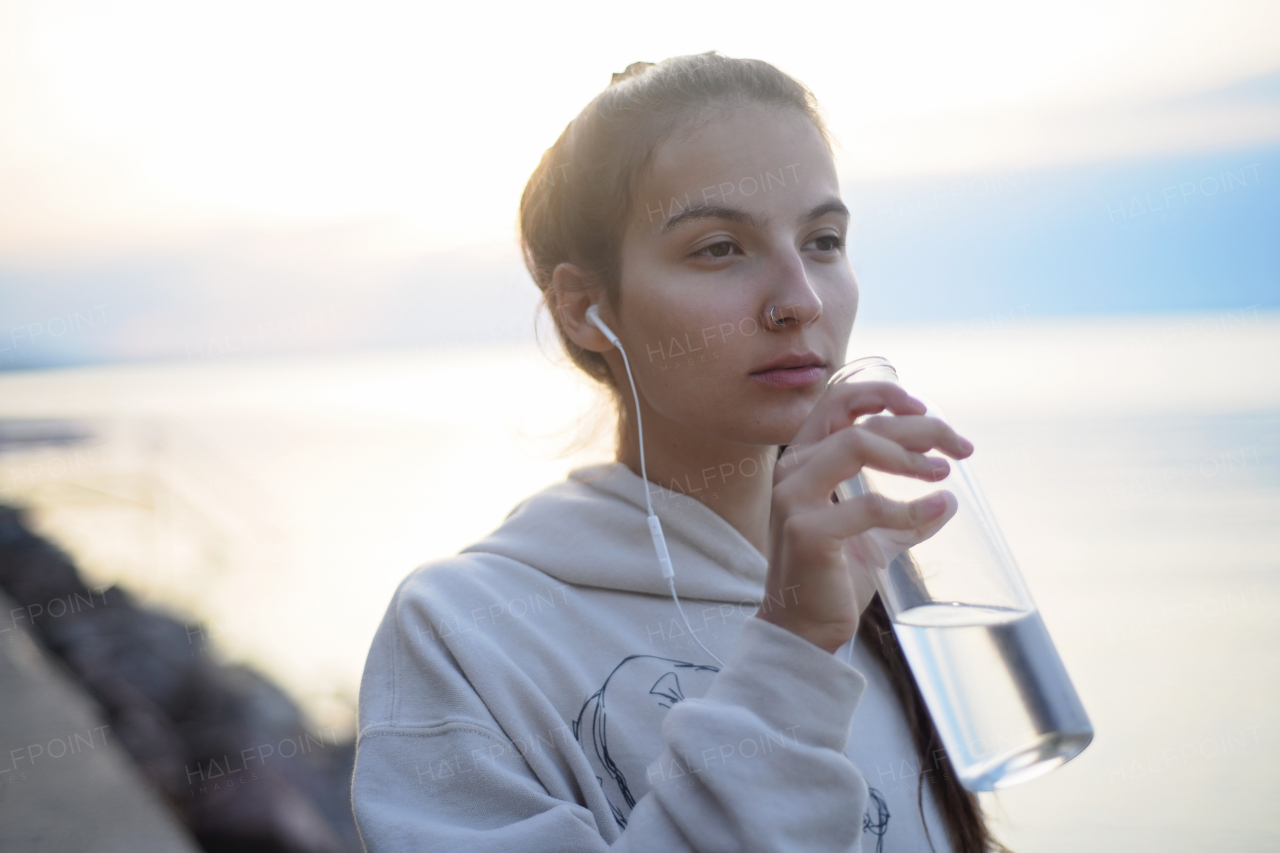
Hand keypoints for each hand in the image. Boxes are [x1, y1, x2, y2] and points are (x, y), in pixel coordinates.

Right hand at [757, 381, 973, 653]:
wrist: (804, 627)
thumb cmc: (832, 577)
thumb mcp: (874, 537)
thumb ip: (905, 515)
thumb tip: (948, 500)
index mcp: (803, 461)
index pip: (839, 402)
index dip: (883, 394)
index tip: (926, 410)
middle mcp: (791, 471)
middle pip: (861, 421)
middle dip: (919, 426)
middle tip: (960, 447)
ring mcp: (794, 499)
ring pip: (858, 445)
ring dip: (910, 456)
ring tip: (943, 473)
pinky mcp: (807, 531)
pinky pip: (870, 505)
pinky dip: (910, 508)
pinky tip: (934, 509)